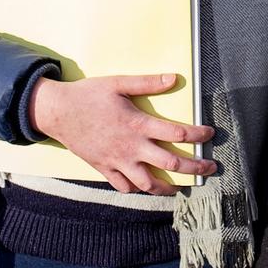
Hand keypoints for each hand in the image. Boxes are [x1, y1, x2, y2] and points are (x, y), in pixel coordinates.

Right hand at [27, 73, 215, 194]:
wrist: (58, 112)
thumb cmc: (88, 95)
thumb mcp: (119, 83)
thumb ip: (148, 83)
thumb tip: (173, 78)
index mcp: (138, 124)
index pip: (177, 133)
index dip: (198, 135)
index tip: (210, 134)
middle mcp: (131, 147)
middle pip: (170, 163)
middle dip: (194, 168)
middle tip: (209, 169)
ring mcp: (117, 161)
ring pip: (148, 183)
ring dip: (167, 187)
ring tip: (179, 187)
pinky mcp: (104, 169)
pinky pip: (124, 186)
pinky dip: (136, 189)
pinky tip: (144, 187)